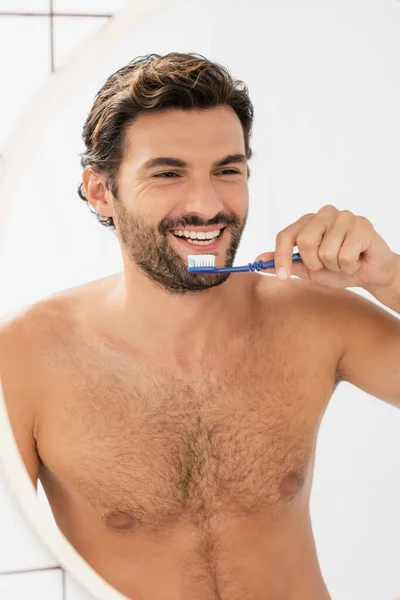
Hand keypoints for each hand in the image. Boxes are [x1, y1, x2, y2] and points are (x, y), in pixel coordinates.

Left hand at [255, 204, 397, 289]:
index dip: (281, 257)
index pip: (285, 235)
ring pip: (326, 251)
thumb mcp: (307, 269)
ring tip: (344, 262)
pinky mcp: (362, 225)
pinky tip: (357, 260)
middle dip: (314, 263)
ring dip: (334, 266)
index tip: (283, 277)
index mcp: (308, 222)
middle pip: (305, 242)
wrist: (370, 273)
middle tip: (327, 265)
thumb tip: (258, 261)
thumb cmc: (338, 268)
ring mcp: (344, 217)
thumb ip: (285, 263)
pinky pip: (345, 255)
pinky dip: (349, 266)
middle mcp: (324, 214)